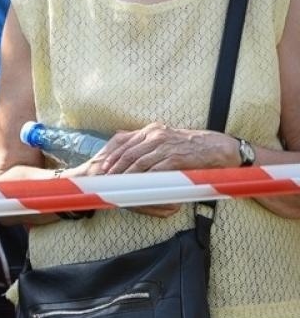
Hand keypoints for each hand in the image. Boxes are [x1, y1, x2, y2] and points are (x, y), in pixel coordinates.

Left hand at [87, 123, 239, 217]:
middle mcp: (156, 136)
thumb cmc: (188, 146)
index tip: (102, 168)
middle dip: (114, 167)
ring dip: (125, 175)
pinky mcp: (175, 158)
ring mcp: (165, 147)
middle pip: (128, 153)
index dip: (111, 156)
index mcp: (151, 131)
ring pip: (138, 162)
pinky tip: (136, 187)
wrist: (215, 148)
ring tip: (116, 184)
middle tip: (105, 179)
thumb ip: (146, 143)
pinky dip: (143, 179)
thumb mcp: (165, 139)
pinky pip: (154, 170)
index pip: (124, 143)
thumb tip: (125, 149)